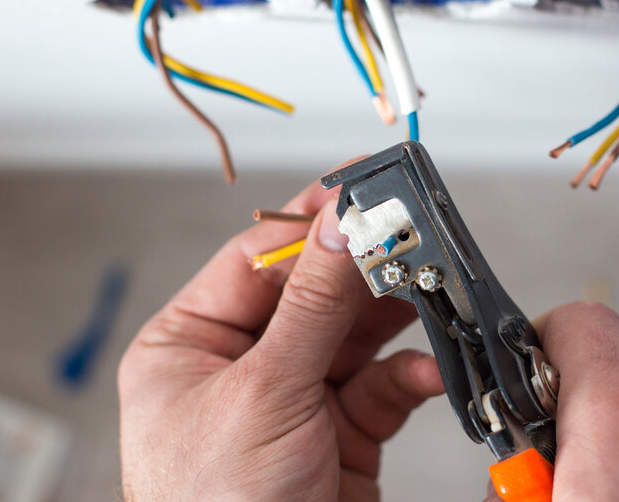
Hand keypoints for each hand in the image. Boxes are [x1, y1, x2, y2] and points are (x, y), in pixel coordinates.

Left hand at [118, 178, 444, 500]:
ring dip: (395, 315)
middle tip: (409, 234)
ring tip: (429, 288)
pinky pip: (382, 387)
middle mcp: (241, 367)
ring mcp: (294, 401)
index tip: (359, 184)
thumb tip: (341, 223)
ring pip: (355, 335)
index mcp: (190, 346)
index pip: (258, 261)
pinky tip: (426, 369)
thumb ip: (312, 305)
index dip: (311, 222)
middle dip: (363, 268)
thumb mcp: (262, 393)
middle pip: (313, 293)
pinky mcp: (340, 435)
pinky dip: (410, 375)